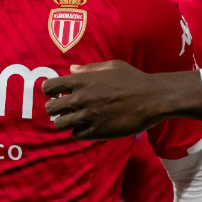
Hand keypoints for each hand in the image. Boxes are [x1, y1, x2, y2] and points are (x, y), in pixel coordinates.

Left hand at [42, 61, 201, 139]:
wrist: (152, 98)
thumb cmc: (133, 79)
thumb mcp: (111, 66)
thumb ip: (89, 69)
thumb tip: (72, 69)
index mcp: (81, 81)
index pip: (48, 87)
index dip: (50, 91)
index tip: (57, 93)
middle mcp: (80, 99)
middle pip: (50, 108)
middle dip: (55, 108)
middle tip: (65, 108)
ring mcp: (87, 117)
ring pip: (60, 124)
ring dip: (65, 122)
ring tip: (75, 120)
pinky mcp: (97, 132)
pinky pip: (76, 135)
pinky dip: (79, 132)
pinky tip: (88, 127)